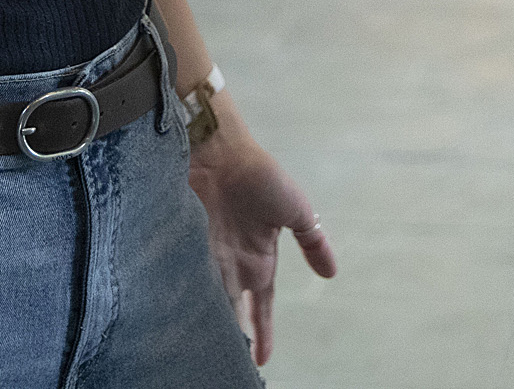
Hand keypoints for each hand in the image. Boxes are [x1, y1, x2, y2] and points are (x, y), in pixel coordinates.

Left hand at [187, 125, 335, 365]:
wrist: (220, 149)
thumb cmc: (261, 176)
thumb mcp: (297, 211)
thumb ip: (313, 241)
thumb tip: (332, 273)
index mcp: (259, 260)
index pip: (260, 306)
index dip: (262, 332)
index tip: (261, 361)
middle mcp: (231, 265)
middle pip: (230, 311)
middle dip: (230, 337)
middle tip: (228, 364)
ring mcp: (206, 257)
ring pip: (207, 302)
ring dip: (207, 324)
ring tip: (205, 354)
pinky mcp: (185, 248)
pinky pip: (185, 282)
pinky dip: (184, 301)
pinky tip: (181, 322)